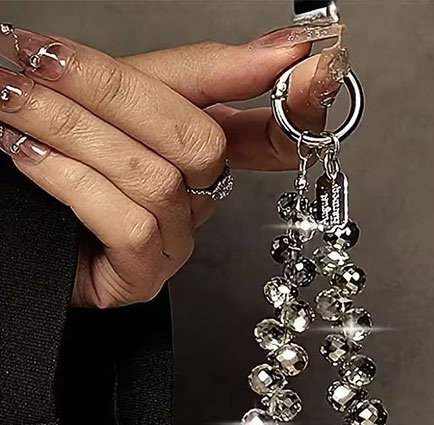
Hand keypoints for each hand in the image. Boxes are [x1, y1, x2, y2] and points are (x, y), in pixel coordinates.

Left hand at [0, 23, 343, 307]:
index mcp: (202, 151)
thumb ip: (203, 70)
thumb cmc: (62, 146)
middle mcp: (197, 199)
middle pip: (201, 143)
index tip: (313, 66)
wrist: (10, 211)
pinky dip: (74, 182)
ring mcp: (174, 241)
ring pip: (157, 180)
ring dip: (72, 129)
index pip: (272, 134)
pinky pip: (131, 225)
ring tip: (14, 98)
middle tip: (41, 57)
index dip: (299, 106)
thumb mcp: (126, 88)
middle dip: (114, 92)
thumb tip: (280, 48)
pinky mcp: (142, 277)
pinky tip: (32, 157)